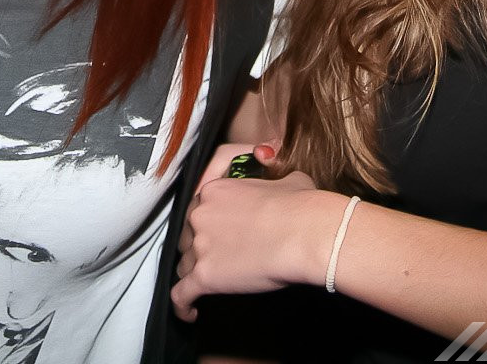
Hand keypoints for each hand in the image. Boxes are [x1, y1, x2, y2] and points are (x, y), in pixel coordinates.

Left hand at [170, 146, 324, 320]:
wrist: (304, 233)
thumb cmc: (300, 206)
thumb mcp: (288, 179)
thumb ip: (274, 175)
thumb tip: (280, 175)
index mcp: (214, 190)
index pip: (196, 206)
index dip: (204, 222)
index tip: (214, 232)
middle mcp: (200, 215)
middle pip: (187, 236)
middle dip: (199, 247)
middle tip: (218, 258)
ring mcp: (200, 246)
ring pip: (184, 265)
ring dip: (194, 274)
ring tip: (207, 284)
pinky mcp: (204, 276)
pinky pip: (181, 295)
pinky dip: (183, 305)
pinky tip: (190, 312)